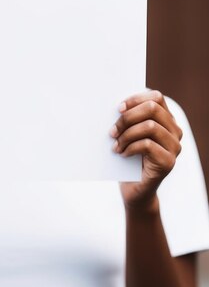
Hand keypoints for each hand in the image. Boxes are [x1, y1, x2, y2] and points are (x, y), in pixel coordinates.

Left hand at [110, 89, 182, 209]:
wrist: (134, 189)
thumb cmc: (129, 158)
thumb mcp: (128, 134)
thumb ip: (128, 119)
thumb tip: (117, 106)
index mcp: (166, 120)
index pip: (156, 97)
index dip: (136, 99)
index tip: (117, 109)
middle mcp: (175, 131)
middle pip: (152, 108)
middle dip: (127, 117)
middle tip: (112, 131)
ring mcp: (175, 147)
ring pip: (149, 126)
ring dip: (126, 134)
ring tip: (116, 144)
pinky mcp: (169, 162)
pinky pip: (147, 145)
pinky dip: (130, 147)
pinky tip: (122, 153)